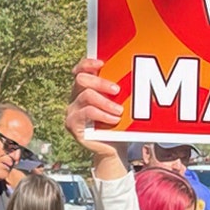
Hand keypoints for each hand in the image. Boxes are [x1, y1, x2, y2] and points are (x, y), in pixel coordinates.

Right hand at [65, 58, 127, 176]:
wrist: (114, 147)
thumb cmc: (119, 122)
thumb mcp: (120, 103)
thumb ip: (119, 91)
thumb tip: (137, 77)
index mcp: (85, 88)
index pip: (80, 69)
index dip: (88, 64)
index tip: (102, 63)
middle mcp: (75, 96)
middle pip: (81, 79)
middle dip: (101, 82)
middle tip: (117, 90)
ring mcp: (72, 110)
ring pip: (86, 96)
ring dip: (105, 102)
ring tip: (120, 111)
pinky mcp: (72, 124)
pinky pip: (86, 113)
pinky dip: (102, 114)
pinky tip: (114, 119)